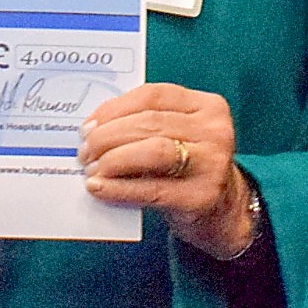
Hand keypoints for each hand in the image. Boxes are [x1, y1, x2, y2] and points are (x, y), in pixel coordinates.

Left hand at [77, 82, 251, 257]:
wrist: (224, 212)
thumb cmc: (189, 169)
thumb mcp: (178, 137)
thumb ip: (146, 125)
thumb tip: (93, 128)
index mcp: (208, 105)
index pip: (152, 95)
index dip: (114, 108)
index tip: (89, 124)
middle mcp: (215, 130)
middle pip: (149, 123)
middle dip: (107, 136)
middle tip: (84, 150)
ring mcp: (212, 163)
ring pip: (152, 151)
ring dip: (112, 159)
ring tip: (91, 169)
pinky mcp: (202, 197)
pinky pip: (152, 189)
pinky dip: (119, 188)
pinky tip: (99, 188)